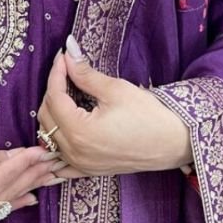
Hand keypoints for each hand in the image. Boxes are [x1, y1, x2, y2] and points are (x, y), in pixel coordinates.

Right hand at [0, 141, 64, 222]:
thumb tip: (18, 157)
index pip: (3, 177)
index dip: (25, 162)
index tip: (43, 150)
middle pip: (6, 193)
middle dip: (31, 176)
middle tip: (53, 163)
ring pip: (0, 204)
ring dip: (24, 189)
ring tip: (47, 178)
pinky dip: (7, 202)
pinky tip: (27, 199)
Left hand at [37, 36, 192, 177]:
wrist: (174, 143)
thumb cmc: (150, 116)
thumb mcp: (116, 90)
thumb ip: (85, 74)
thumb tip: (69, 52)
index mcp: (79, 132)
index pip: (54, 97)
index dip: (56, 74)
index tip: (62, 57)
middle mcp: (74, 152)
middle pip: (47, 117)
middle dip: (53, 92)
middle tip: (66, 73)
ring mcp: (80, 165)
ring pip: (50, 137)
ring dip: (52, 115)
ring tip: (65, 95)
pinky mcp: (88, 170)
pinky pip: (60, 160)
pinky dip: (55, 145)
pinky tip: (58, 132)